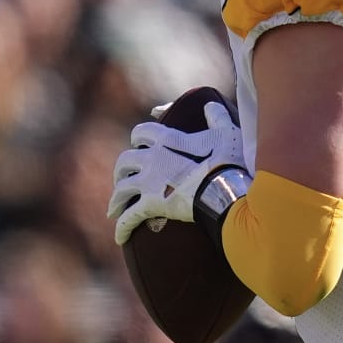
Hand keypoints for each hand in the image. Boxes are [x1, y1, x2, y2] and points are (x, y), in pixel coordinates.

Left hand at [107, 102, 243, 245]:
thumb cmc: (228, 161)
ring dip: (116, 198)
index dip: (138, 139)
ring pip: (121, 188)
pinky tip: (119, 237)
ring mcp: (148, 181)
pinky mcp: (151, 205)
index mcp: (166, 139)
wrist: (225, 188)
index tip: (138, 145)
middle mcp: (151, 158)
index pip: (141, 133)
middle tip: (122, 180)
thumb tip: (210, 104)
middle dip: (121, 171)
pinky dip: (122, 227)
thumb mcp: (226, 133)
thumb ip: (216, 117)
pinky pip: (129, 217)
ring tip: (114, 208)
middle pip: (124, 161)